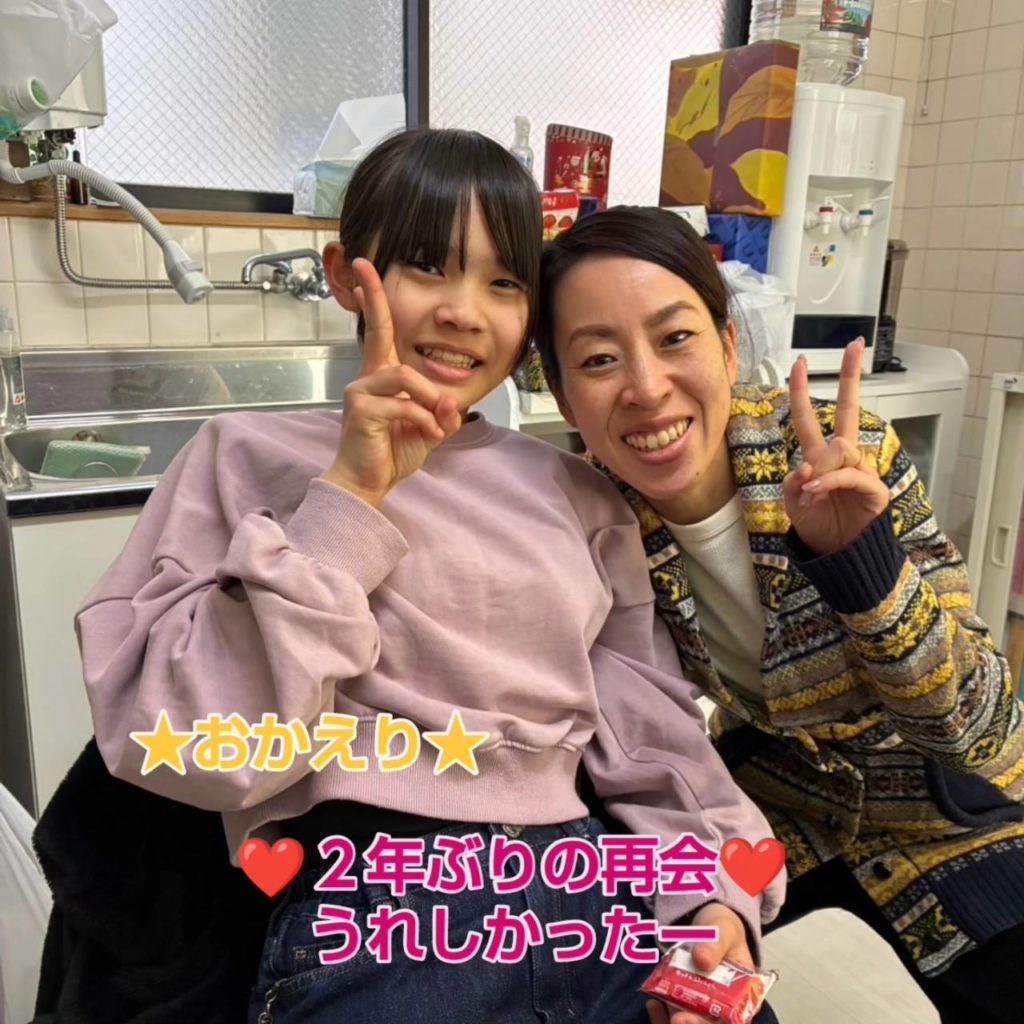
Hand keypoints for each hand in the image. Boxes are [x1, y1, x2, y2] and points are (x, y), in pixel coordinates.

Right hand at [321, 258, 460, 504]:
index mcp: (382, 377)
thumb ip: (442, 414)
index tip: (363, 266)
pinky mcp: (362, 409)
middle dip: (375, 300)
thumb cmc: (392, 454)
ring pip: (406, 377)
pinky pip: (404, 405)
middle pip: (382, 333)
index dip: (373, 297)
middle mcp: (367, 377)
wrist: (368, 483)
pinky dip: (424, 421)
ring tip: (434, 425)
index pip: (378, 329)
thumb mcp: (428, 431)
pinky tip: (428, 435)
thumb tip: (450, 402)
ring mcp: (360, 390)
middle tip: (396, 318)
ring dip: (430, 402)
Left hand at [645, 903, 754, 1023]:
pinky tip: (652, 1004)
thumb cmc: (723, 932)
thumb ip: (715, 943)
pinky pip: (672, 1020)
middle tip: (677, 1019)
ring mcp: (702, 1010)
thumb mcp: (724, 931)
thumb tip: (702, 959)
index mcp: (742, 997)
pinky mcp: (684, 1006)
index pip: (732, 1020)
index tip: (692, 1018)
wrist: (708, 928)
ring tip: (656, 1007)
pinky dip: (662, 1018)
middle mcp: (724, 1009)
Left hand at [783, 339, 889, 555]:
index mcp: (820, 457)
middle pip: (847, 410)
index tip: (801, 362)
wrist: (838, 555)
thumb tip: (808, 465)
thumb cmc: (817, 526)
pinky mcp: (873, 487)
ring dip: (819, 471)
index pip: (810, 418)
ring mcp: (860, 470)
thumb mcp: (793, 502)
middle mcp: (842, 458)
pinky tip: (816, 493)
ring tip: (810, 495)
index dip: (803, 392)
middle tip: (855, 346)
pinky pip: (848, 473)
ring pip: (840, 448)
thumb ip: (794, 480)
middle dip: (851, 376)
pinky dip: (829, 482)